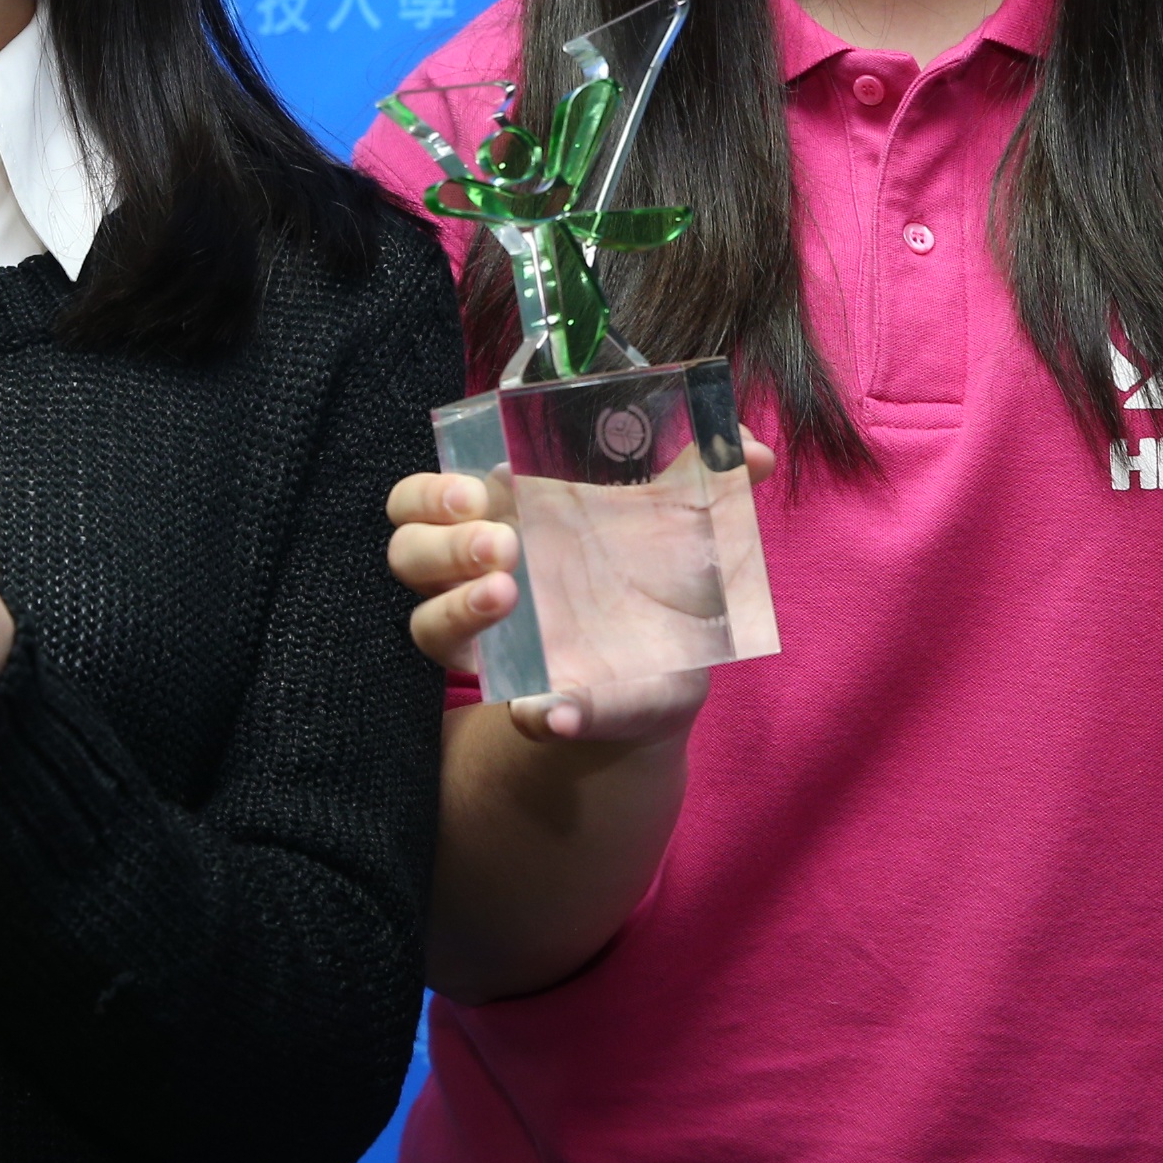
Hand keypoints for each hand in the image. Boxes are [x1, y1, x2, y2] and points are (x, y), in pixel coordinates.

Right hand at [384, 441, 775, 744]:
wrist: (670, 669)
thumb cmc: (655, 573)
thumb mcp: (681, 521)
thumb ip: (713, 475)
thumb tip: (755, 452)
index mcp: (503, 517)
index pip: (425, 497)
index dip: (432, 491)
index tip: (478, 486)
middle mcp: (479, 577)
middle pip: (407, 552)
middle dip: (441, 544)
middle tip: (502, 544)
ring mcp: (495, 642)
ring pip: (426, 627)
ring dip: (459, 611)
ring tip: (508, 596)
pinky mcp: (532, 700)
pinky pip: (512, 709)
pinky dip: (534, 710)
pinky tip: (549, 708)